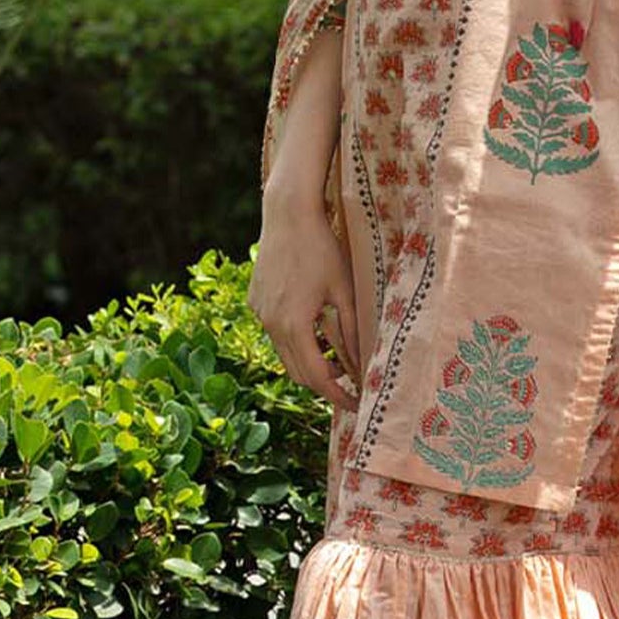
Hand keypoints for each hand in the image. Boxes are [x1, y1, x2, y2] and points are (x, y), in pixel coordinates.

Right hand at [248, 191, 359, 412]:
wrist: (287, 214)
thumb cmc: (321, 248)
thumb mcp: (344, 290)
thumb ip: (353, 329)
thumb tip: (363, 363)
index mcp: (294, 325)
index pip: (317, 377)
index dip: (338, 395)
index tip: (357, 404)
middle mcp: (270, 324)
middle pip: (297, 372)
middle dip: (323, 385)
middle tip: (350, 386)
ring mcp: (259, 312)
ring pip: (284, 354)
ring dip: (308, 363)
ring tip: (335, 360)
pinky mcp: (256, 301)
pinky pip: (275, 333)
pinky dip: (295, 341)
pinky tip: (315, 331)